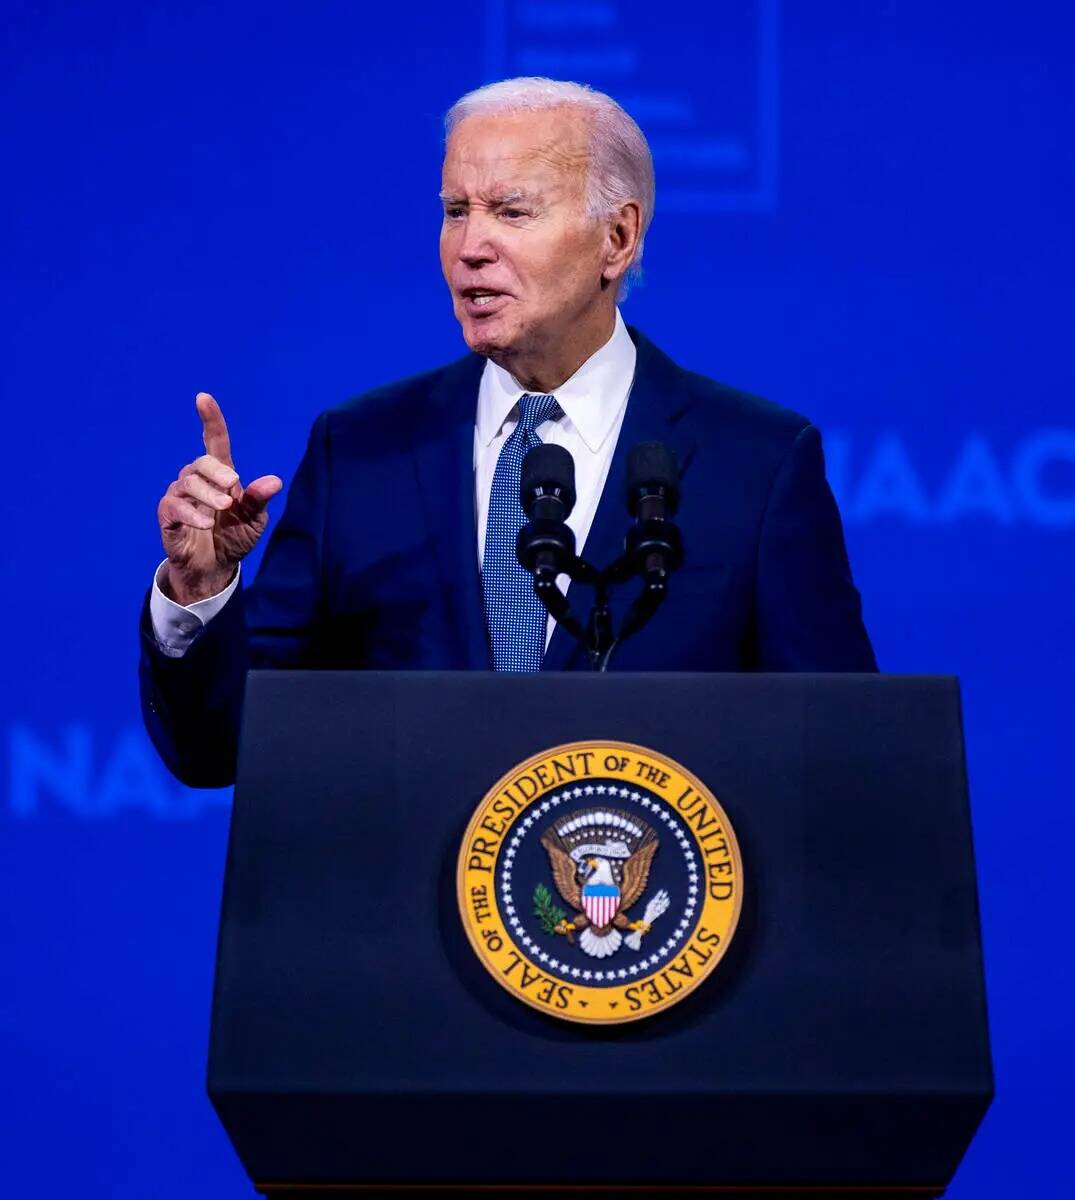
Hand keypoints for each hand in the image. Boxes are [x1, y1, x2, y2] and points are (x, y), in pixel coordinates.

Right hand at [157, 393, 282, 605]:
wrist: (215, 568)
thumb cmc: (233, 538)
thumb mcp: (254, 521)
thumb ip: (260, 500)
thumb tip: (275, 481)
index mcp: (220, 476)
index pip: (214, 442)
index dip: (210, 420)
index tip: (203, 398)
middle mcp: (197, 481)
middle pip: (201, 462)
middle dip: (217, 471)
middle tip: (233, 486)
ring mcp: (179, 497)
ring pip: (187, 483)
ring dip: (207, 494)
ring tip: (224, 507)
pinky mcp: (168, 517)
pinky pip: (174, 508)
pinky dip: (190, 513)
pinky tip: (204, 523)